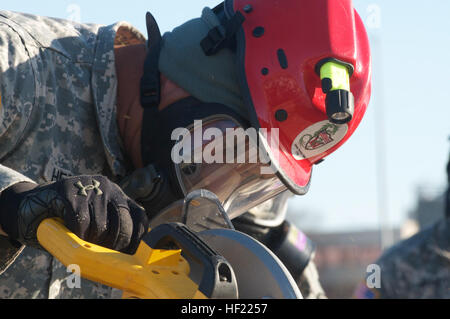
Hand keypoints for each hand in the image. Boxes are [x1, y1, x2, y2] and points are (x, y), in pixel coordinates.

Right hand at [0, 176, 148, 253]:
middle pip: (123, 223)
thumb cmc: (65, 220)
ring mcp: (89, 186)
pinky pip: (80, 221)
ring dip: (90, 241)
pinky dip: (75, 235)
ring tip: (81, 241)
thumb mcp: (94, 223)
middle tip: (99, 253)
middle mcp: (109, 187)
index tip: (127, 256)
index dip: (136, 240)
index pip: (139, 217)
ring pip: (100, 226)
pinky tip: (70, 234)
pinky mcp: (69, 189)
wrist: (28, 206)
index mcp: (118, 196)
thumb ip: (111, 232)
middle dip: (112, 245)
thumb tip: (127, 259)